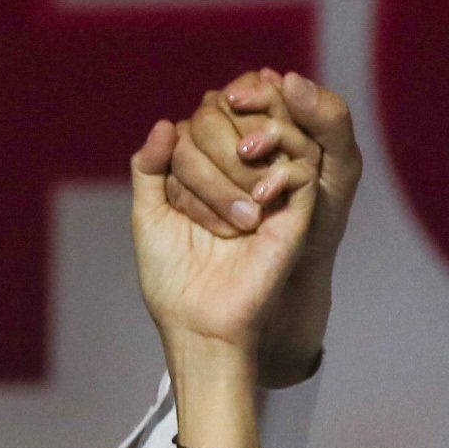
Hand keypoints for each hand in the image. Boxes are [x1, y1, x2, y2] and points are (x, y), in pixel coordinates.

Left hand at [150, 69, 361, 385]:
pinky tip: (255, 213)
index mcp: (205, 172)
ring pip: (263, 138)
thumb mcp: (148, 216)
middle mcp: (239, 174)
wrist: (200, 324)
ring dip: (236, 174)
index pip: (197, 125)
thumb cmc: (172, 277)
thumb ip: (148, 168)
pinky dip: (276, 178)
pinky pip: (300, 168)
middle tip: (203, 221)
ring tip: (234, 218)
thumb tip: (165, 123)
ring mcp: (269, 189)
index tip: (176, 208)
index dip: (182, 157)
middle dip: (206, 169)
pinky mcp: (297, 211)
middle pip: (228, 125)